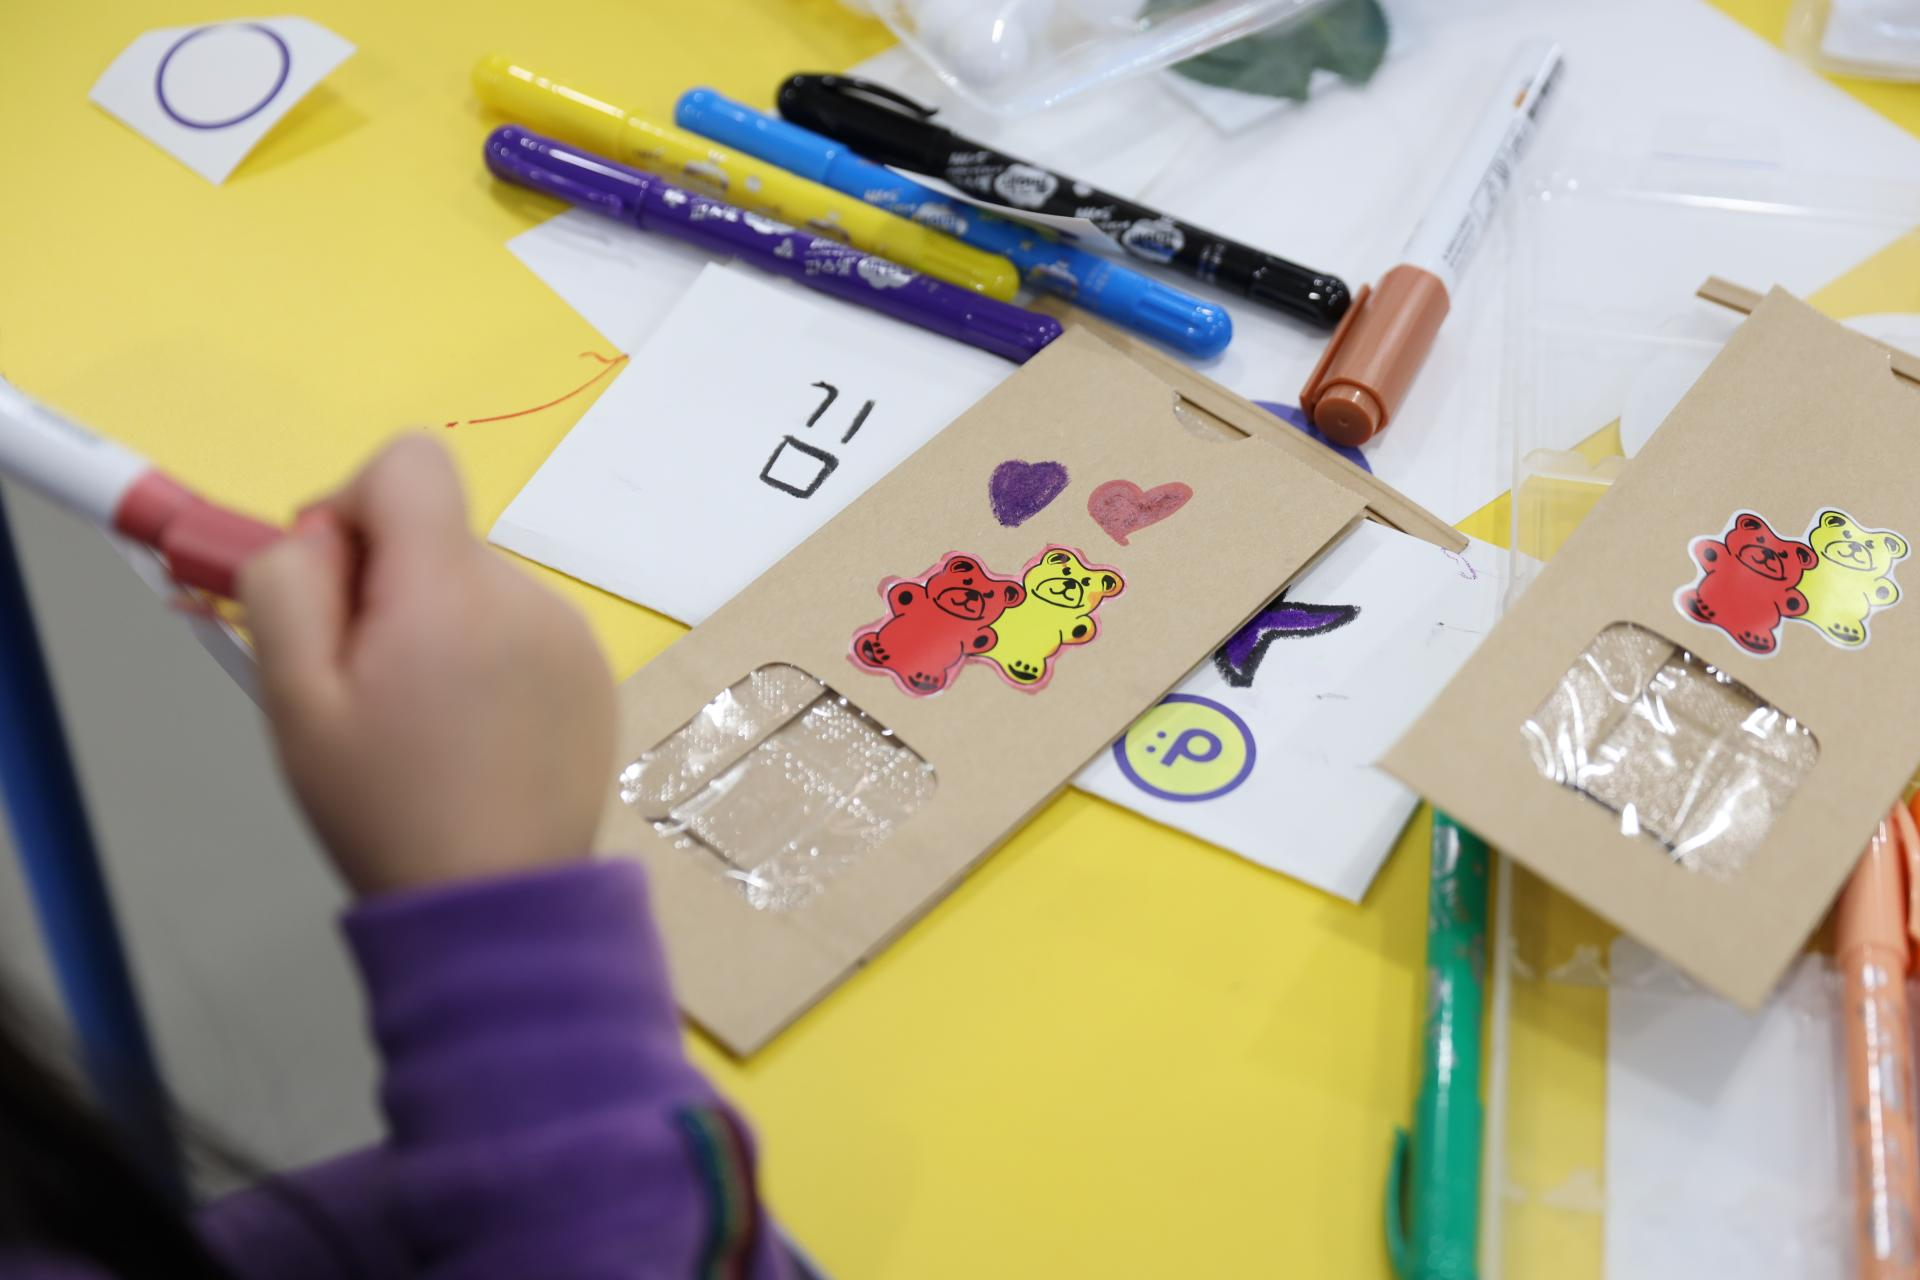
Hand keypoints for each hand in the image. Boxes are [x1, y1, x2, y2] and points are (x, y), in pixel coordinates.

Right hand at [238, 436, 614, 896]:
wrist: (496, 902)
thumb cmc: (381, 805)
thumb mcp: (295, 697)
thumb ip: (289, 585)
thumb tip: (323, 529)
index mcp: (450, 589)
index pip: (411, 461)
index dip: (354, 504)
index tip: (336, 589)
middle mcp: (525, 594)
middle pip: (440, 534)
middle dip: (390, 585)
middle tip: (369, 687)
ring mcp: (572, 633)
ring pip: (477, 585)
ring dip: (440, 627)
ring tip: (425, 725)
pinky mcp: (596, 673)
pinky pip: (521, 630)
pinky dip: (488, 661)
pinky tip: (474, 739)